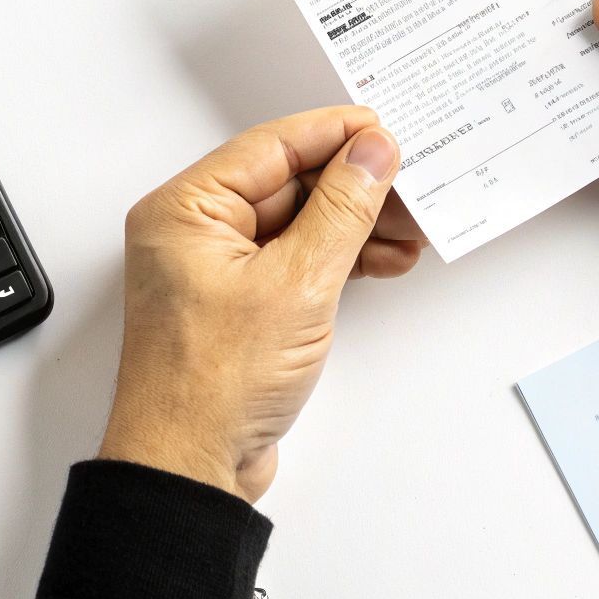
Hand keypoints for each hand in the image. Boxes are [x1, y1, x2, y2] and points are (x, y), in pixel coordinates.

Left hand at [100, 106, 423, 501]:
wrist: (190, 467)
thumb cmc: (211, 385)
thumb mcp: (297, 284)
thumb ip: (341, 211)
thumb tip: (371, 154)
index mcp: (186, 210)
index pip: (272, 147)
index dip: (334, 134)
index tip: (384, 130)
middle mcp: (195, 232)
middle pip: (288, 183)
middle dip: (354, 186)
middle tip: (411, 184)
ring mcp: (217, 269)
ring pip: (299, 224)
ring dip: (356, 226)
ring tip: (411, 228)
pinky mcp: (240, 305)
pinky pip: (297, 262)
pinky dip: (341, 261)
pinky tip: (386, 260)